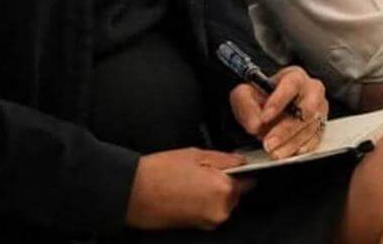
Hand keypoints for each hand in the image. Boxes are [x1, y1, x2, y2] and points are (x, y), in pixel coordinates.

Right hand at [124, 148, 250, 229]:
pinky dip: (204, 202)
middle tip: (204, 170)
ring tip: (192, 181)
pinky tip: (187, 191)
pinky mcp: (198, 228)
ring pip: (222, 203)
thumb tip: (240, 161)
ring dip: (214, 193)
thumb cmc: (160, 172)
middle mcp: (220, 210)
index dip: (240, 171)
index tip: (234, 165)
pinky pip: (210, 211)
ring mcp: (209, 222)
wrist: (133, 193)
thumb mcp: (195, 155)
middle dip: (225, 182)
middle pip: (235, 194)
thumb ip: (224, 159)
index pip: (248, 180)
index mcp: (223, 189)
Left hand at [230, 67, 329, 158]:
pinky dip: (303, 147)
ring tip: (274, 152)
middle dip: (286, 128)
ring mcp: (319, 109)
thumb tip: (255, 124)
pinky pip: (316, 138)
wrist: (270, 108)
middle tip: (269, 141)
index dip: (279, 101)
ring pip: (310, 126)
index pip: (291, 84)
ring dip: (292, 142)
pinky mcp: (321, 126)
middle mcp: (311, 91)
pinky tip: (290, 151)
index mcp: (294, 77)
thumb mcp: (245, 95)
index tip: (264, 117)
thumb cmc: (262, 97)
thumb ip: (246, 106)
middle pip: (306, 108)